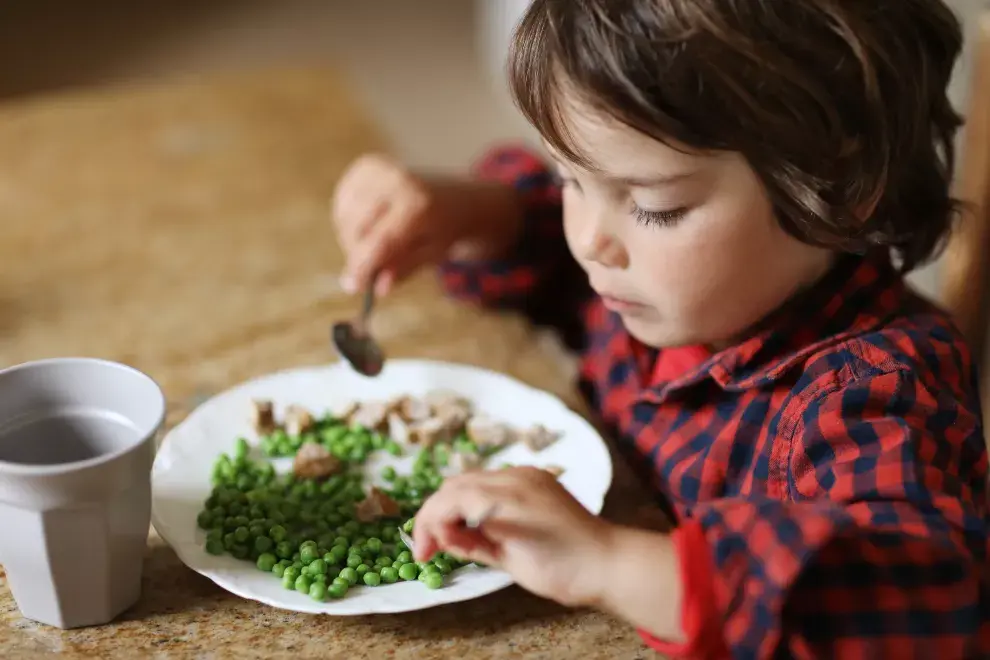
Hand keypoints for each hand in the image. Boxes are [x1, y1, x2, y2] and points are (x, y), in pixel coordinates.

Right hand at [331, 154, 522, 295]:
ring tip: (377, 242)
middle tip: (370, 268)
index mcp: (418, 205)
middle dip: (358, 254)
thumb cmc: (442, 230)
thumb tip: (377, 289)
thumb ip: (403, 269)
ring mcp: (379, 169)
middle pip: (357, 229)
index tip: (354, 286)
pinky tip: (370, 222)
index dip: (362, 266)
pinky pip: (342, 203)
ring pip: (345, 217)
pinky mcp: (367, 165)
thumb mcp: (431, 254)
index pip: (379, 241)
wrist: (455, 195)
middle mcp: (397, 181)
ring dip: (352, 238)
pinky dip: (349, 219)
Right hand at [412, 467, 612, 606]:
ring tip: (451, 538)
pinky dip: (476, 499)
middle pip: (456, 485)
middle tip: (429, 547)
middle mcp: (514, 478)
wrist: (607, 562)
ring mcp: (526, 475)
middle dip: (436, 513)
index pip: (450, 499)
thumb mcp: (510, 561)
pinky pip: (493, 481)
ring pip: (472, 480)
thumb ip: (472, 543)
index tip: (421, 553)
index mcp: (507, 498)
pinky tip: (476, 523)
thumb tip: (442, 536)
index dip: (428, 524)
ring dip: (454, 504)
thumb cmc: (562, 569)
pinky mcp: (536, 479)